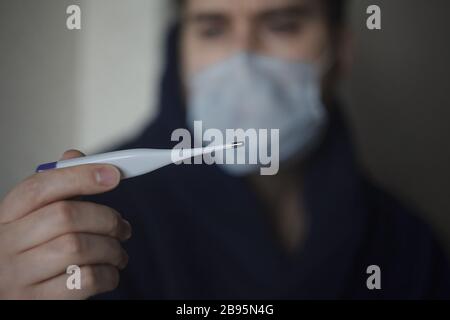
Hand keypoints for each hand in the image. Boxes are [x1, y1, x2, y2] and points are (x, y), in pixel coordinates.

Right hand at [0, 150, 131, 298]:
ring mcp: (16, 277)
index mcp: (4, 218)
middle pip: (65, 216)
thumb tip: (75, 157)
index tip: (114, 174)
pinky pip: (84, 281)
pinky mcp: (35, 302)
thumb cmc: (29, 256)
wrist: (11, 297)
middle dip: (106, 218)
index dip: (81, 176)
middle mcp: (4, 245)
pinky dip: (108, 274)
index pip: (39, 187)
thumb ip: (55, 190)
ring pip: (77, 248)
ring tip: (119, 253)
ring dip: (111, 248)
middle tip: (124, 227)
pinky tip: (110, 272)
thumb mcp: (32, 222)